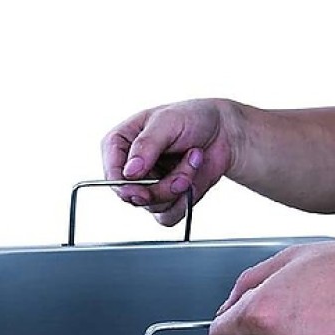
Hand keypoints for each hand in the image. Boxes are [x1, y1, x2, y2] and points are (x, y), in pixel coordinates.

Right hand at [101, 99, 238, 225]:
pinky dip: (185, 201)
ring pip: (153, 207)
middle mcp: (130, 168)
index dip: (124, 186)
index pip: (111, 173)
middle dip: (162, 187)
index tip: (140, 190)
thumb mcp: (167, 122)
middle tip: (182, 173)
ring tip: (192, 161)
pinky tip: (193, 176)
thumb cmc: (193, 118)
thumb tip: (130, 172)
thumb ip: (146, 145)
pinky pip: (168, 216)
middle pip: (133, 196)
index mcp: (120, 144)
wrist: (223, 132)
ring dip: (178, 188)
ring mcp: (147, 186)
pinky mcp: (164, 200)